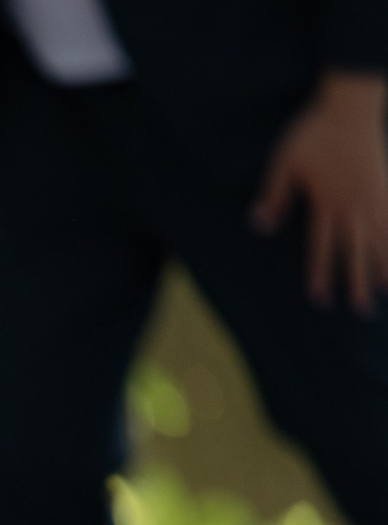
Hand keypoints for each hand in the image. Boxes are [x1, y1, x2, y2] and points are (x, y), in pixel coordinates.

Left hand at [253, 70, 387, 313]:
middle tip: (359, 310)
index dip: (321, 273)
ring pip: (381, 238)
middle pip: (356, 250)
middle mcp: (354, 204)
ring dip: (383, 266)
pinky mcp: (387, 185)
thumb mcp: (284, 163)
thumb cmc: (313, 132)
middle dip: (356, 281)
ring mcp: (375, 195)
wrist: (350, 104)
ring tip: (386, 291)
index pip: (322, 246)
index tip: (320, 298)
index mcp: (327, 203)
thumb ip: (274, 195)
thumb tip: (258, 226)